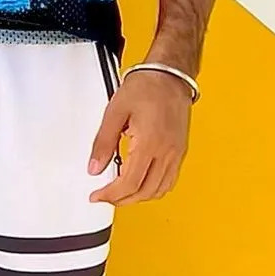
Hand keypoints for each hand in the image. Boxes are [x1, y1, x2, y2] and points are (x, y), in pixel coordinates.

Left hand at [88, 69, 192, 205]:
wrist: (169, 75)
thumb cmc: (145, 87)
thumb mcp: (115, 111)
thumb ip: (103, 142)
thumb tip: (94, 168)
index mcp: (149, 143)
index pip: (129, 183)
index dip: (111, 194)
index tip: (97, 195)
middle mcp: (166, 152)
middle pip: (145, 191)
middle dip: (122, 200)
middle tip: (105, 196)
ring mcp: (176, 153)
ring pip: (159, 190)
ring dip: (138, 197)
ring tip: (119, 192)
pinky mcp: (180, 151)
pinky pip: (169, 180)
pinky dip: (153, 188)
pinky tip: (140, 183)